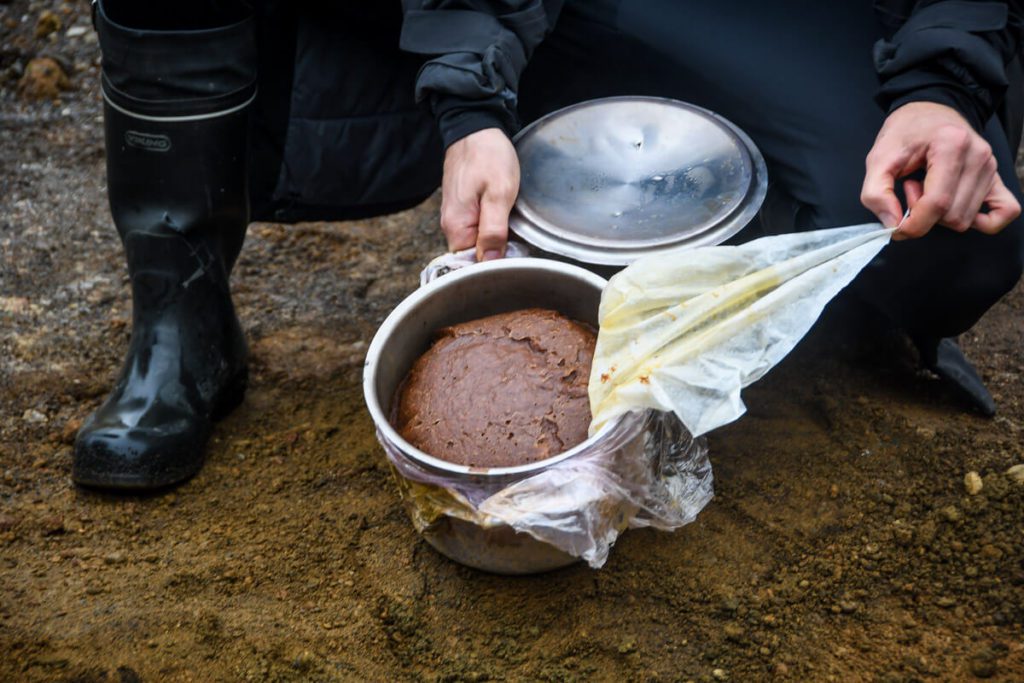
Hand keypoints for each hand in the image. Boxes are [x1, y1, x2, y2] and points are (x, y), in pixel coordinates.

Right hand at [440, 127, 519, 259]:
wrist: (475, 128)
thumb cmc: (488, 157)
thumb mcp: (499, 194)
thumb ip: (494, 231)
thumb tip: (489, 263)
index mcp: (456, 226)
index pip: (472, 264)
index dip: (494, 264)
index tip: (514, 257)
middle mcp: (451, 226)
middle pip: (474, 256)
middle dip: (496, 253)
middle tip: (518, 239)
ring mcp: (455, 217)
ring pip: (477, 242)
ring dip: (496, 239)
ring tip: (512, 224)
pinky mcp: (462, 209)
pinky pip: (477, 228)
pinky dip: (491, 227)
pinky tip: (503, 216)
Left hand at [860, 101, 1020, 239]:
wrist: (928, 112)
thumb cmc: (905, 133)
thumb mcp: (878, 159)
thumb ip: (876, 193)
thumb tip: (893, 225)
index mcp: (950, 145)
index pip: (937, 204)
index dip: (913, 224)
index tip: (896, 226)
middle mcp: (978, 156)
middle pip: (953, 217)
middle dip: (924, 215)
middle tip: (912, 189)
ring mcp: (991, 167)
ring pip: (966, 219)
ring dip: (941, 215)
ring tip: (928, 187)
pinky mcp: (997, 177)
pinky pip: (1005, 212)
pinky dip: (982, 221)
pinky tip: (955, 208)